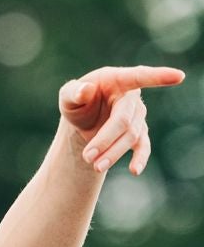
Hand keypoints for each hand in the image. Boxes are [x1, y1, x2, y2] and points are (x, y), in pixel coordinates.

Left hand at [59, 65, 184, 175]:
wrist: (82, 119)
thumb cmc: (77, 101)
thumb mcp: (68, 95)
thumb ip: (73, 91)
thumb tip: (86, 90)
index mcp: (117, 80)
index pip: (139, 77)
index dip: (158, 77)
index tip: (178, 76)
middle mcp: (131, 97)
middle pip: (124, 121)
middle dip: (106, 140)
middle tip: (87, 157)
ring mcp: (138, 115)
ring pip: (130, 137)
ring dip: (112, 153)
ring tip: (95, 166)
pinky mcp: (138, 132)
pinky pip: (143, 146)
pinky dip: (140, 158)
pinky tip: (134, 170)